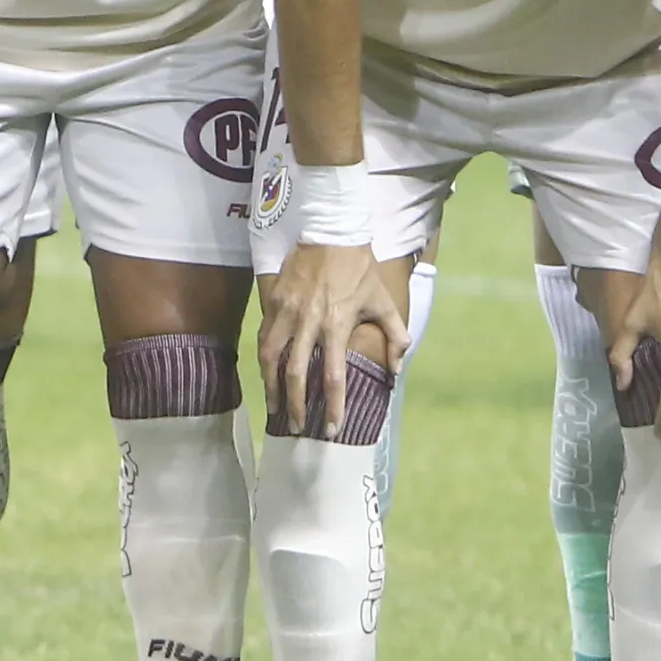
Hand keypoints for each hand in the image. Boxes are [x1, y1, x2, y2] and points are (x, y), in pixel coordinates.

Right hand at [257, 240, 404, 441]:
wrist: (331, 231)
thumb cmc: (359, 269)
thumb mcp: (383, 301)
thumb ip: (396, 337)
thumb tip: (397, 369)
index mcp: (337, 323)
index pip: (333, 376)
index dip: (333, 406)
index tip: (332, 429)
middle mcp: (308, 321)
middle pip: (296, 374)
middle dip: (296, 405)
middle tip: (298, 427)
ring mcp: (287, 311)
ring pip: (271, 358)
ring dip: (272, 388)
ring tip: (276, 409)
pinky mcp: (273, 301)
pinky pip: (264, 338)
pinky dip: (264, 361)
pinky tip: (267, 376)